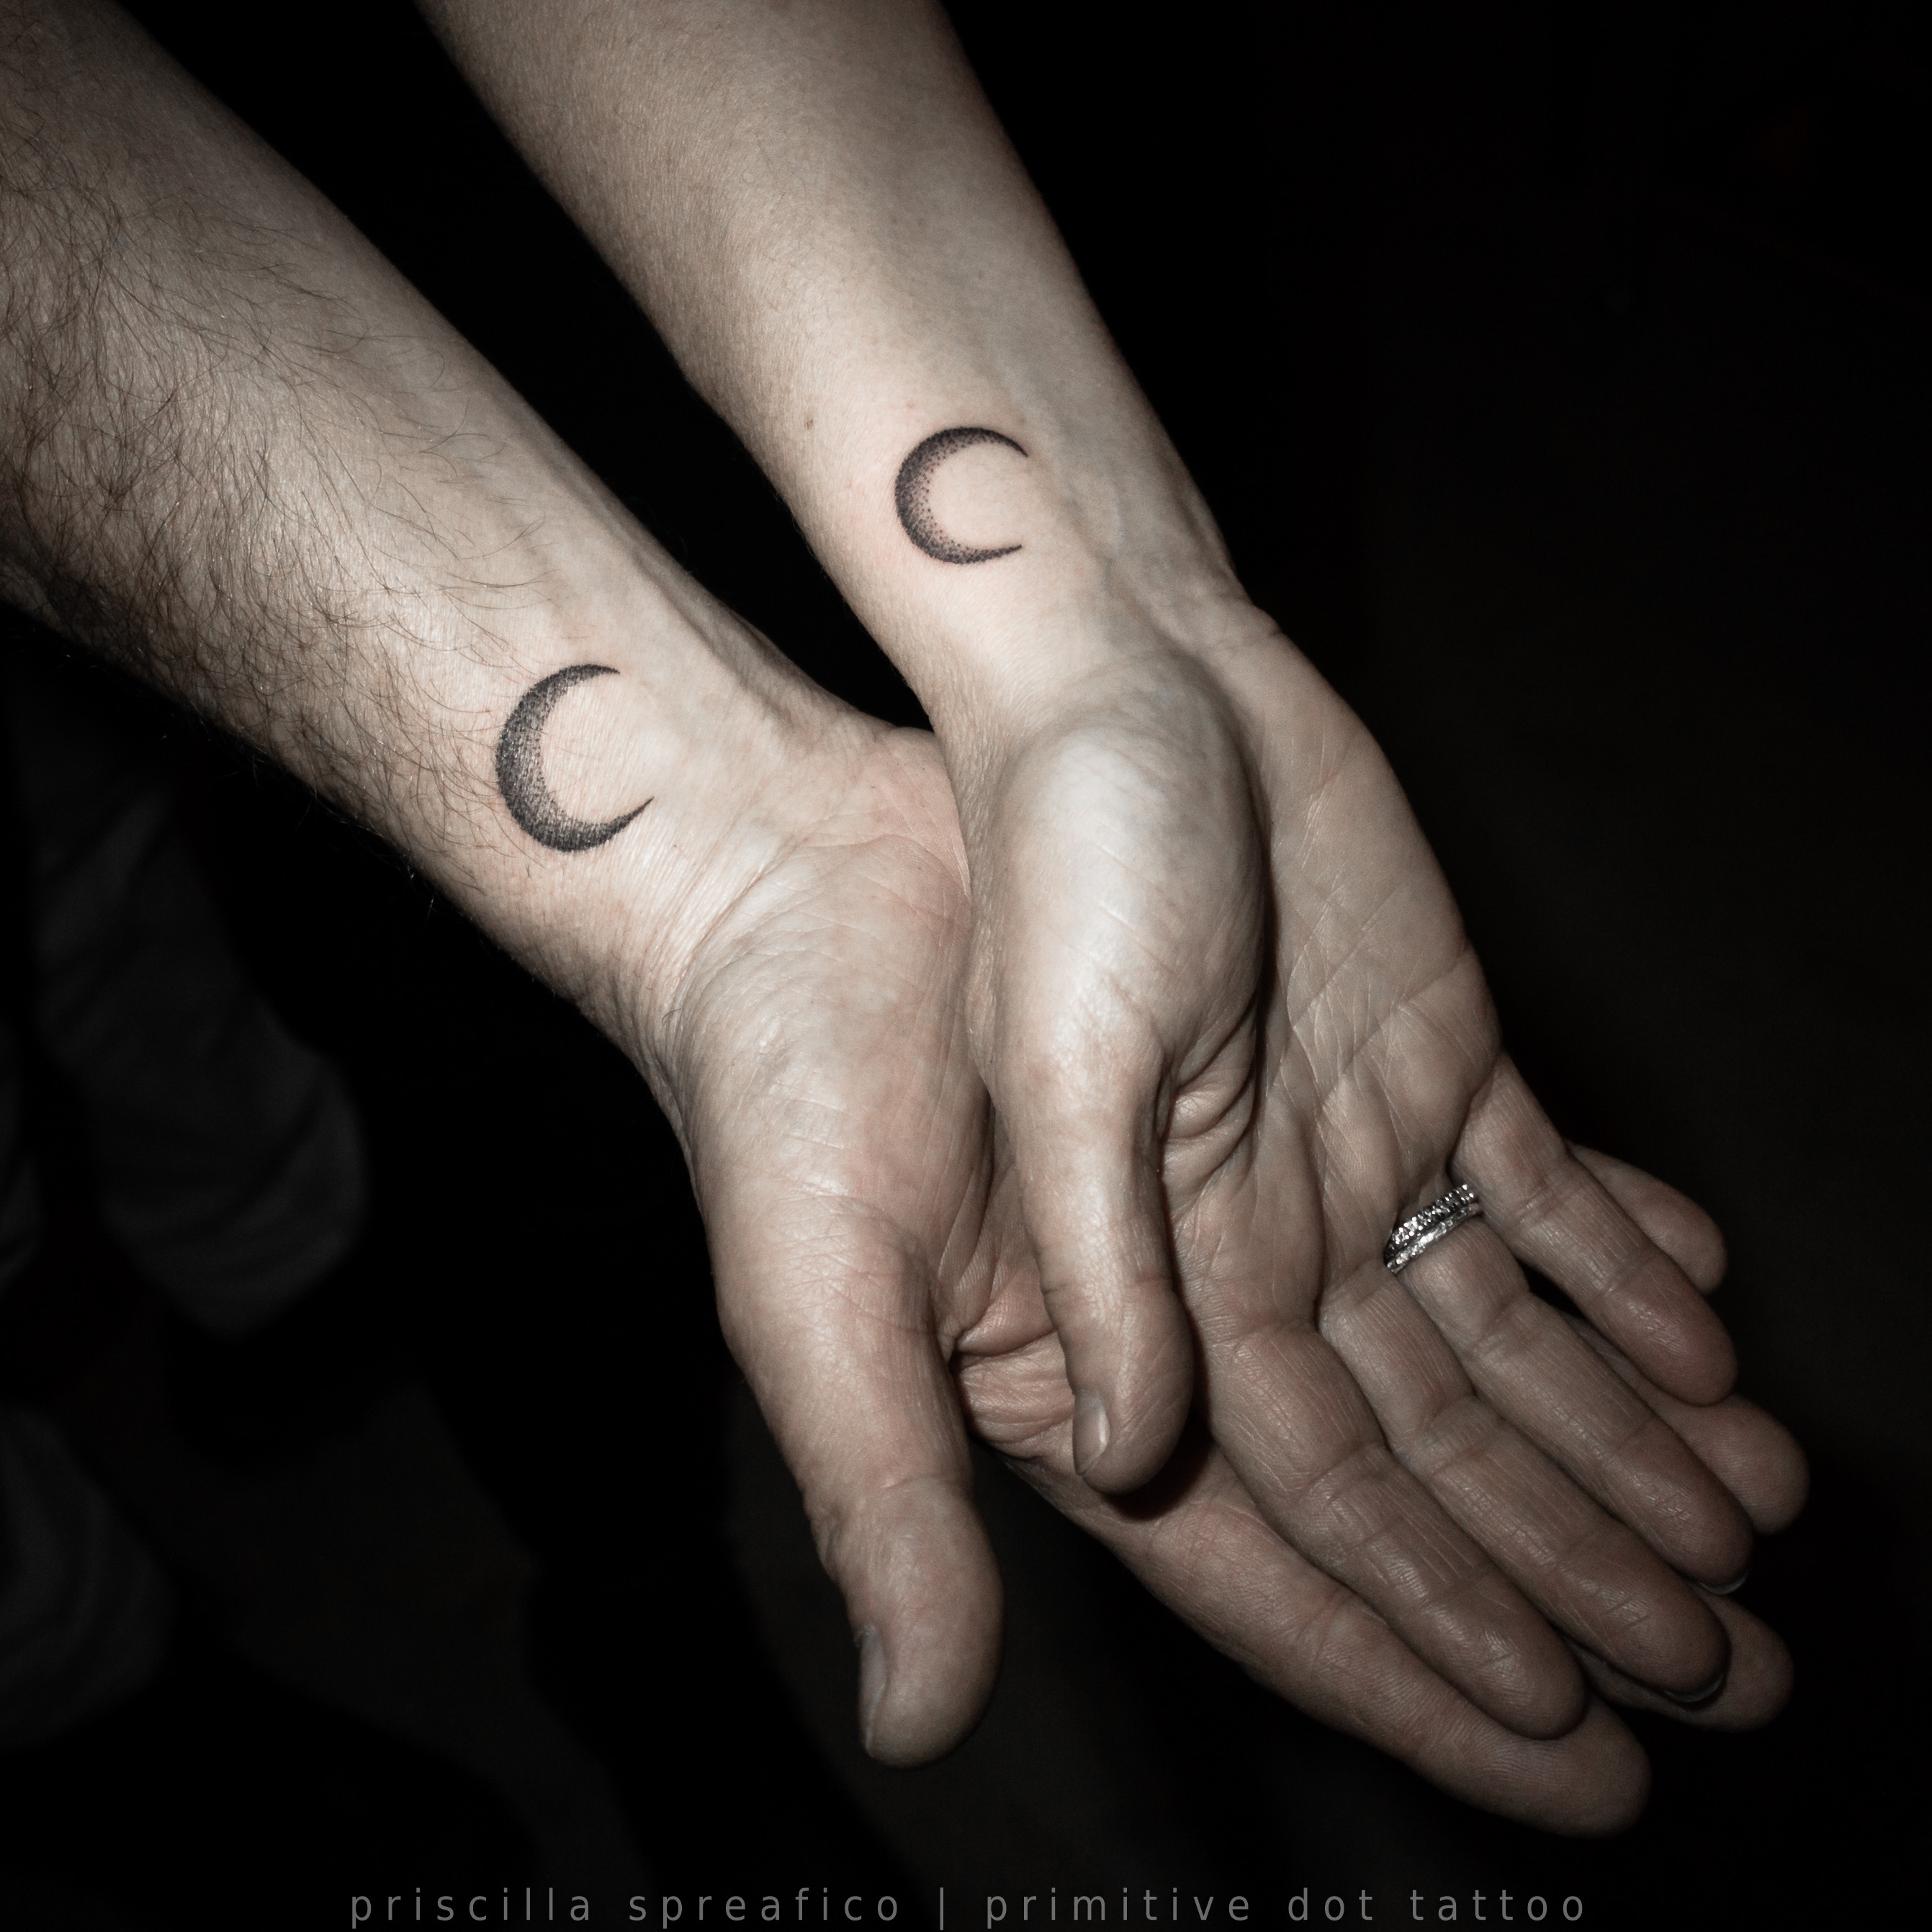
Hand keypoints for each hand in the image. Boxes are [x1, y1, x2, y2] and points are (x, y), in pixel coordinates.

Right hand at [648, 717, 1803, 1830]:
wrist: (808, 845)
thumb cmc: (787, 1065)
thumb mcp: (828, 1276)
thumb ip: (905, 1465)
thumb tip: (983, 1652)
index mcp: (1082, 1383)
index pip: (1282, 1566)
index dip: (1425, 1668)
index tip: (1576, 1768)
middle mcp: (1204, 1298)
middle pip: (1422, 1472)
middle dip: (1569, 1577)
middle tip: (1733, 1675)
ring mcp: (1286, 1173)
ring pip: (1485, 1337)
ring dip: (1617, 1424)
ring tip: (1753, 1503)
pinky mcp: (1348, 1056)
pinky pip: (1506, 1182)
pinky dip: (1603, 1247)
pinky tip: (1691, 1308)